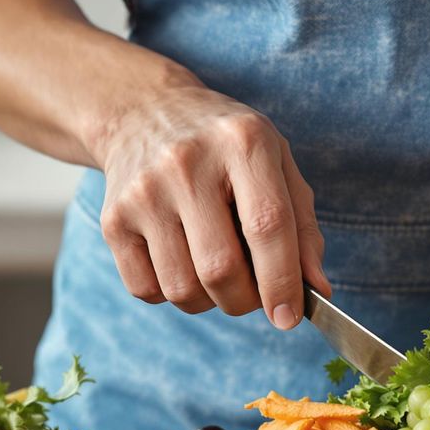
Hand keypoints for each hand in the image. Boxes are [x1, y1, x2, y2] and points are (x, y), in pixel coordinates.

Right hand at [90, 70, 329, 326]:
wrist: (144, 112)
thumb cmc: (226, 147)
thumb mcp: (277, 164)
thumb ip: (302, 227)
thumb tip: (316, 291)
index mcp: (243, 142)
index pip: (267, 226)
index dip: (282, 282)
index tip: (289, 318)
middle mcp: (187, 163)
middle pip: (221, 269)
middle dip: (245, 300)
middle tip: (253, 293)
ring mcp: (144, 191)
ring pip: (183, 289)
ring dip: (209, 301)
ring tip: (216, 270)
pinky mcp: (113, 219)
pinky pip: (147, 290)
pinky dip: (172, 294)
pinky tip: (182, 262)